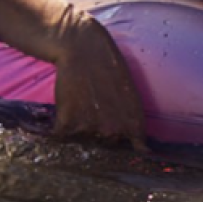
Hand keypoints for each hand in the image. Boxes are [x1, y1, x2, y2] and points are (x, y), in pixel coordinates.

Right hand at [52, 8, 146, 147]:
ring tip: (81, 104)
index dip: (124, 149)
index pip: (133, 151)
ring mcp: (89, 129)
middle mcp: (113, 131)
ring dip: (78, 130)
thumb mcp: (132, 97)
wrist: (83, 49)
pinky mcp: (66, 124)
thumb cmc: (109, 69)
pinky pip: (61, 136)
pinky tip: (66, 107)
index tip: (119, 145)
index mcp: (134, 124)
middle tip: (95, 108)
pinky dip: (60, 126)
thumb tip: (142, 152)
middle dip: (99, 133)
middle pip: (104, 147)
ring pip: (82, 142)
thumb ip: (135, 124)